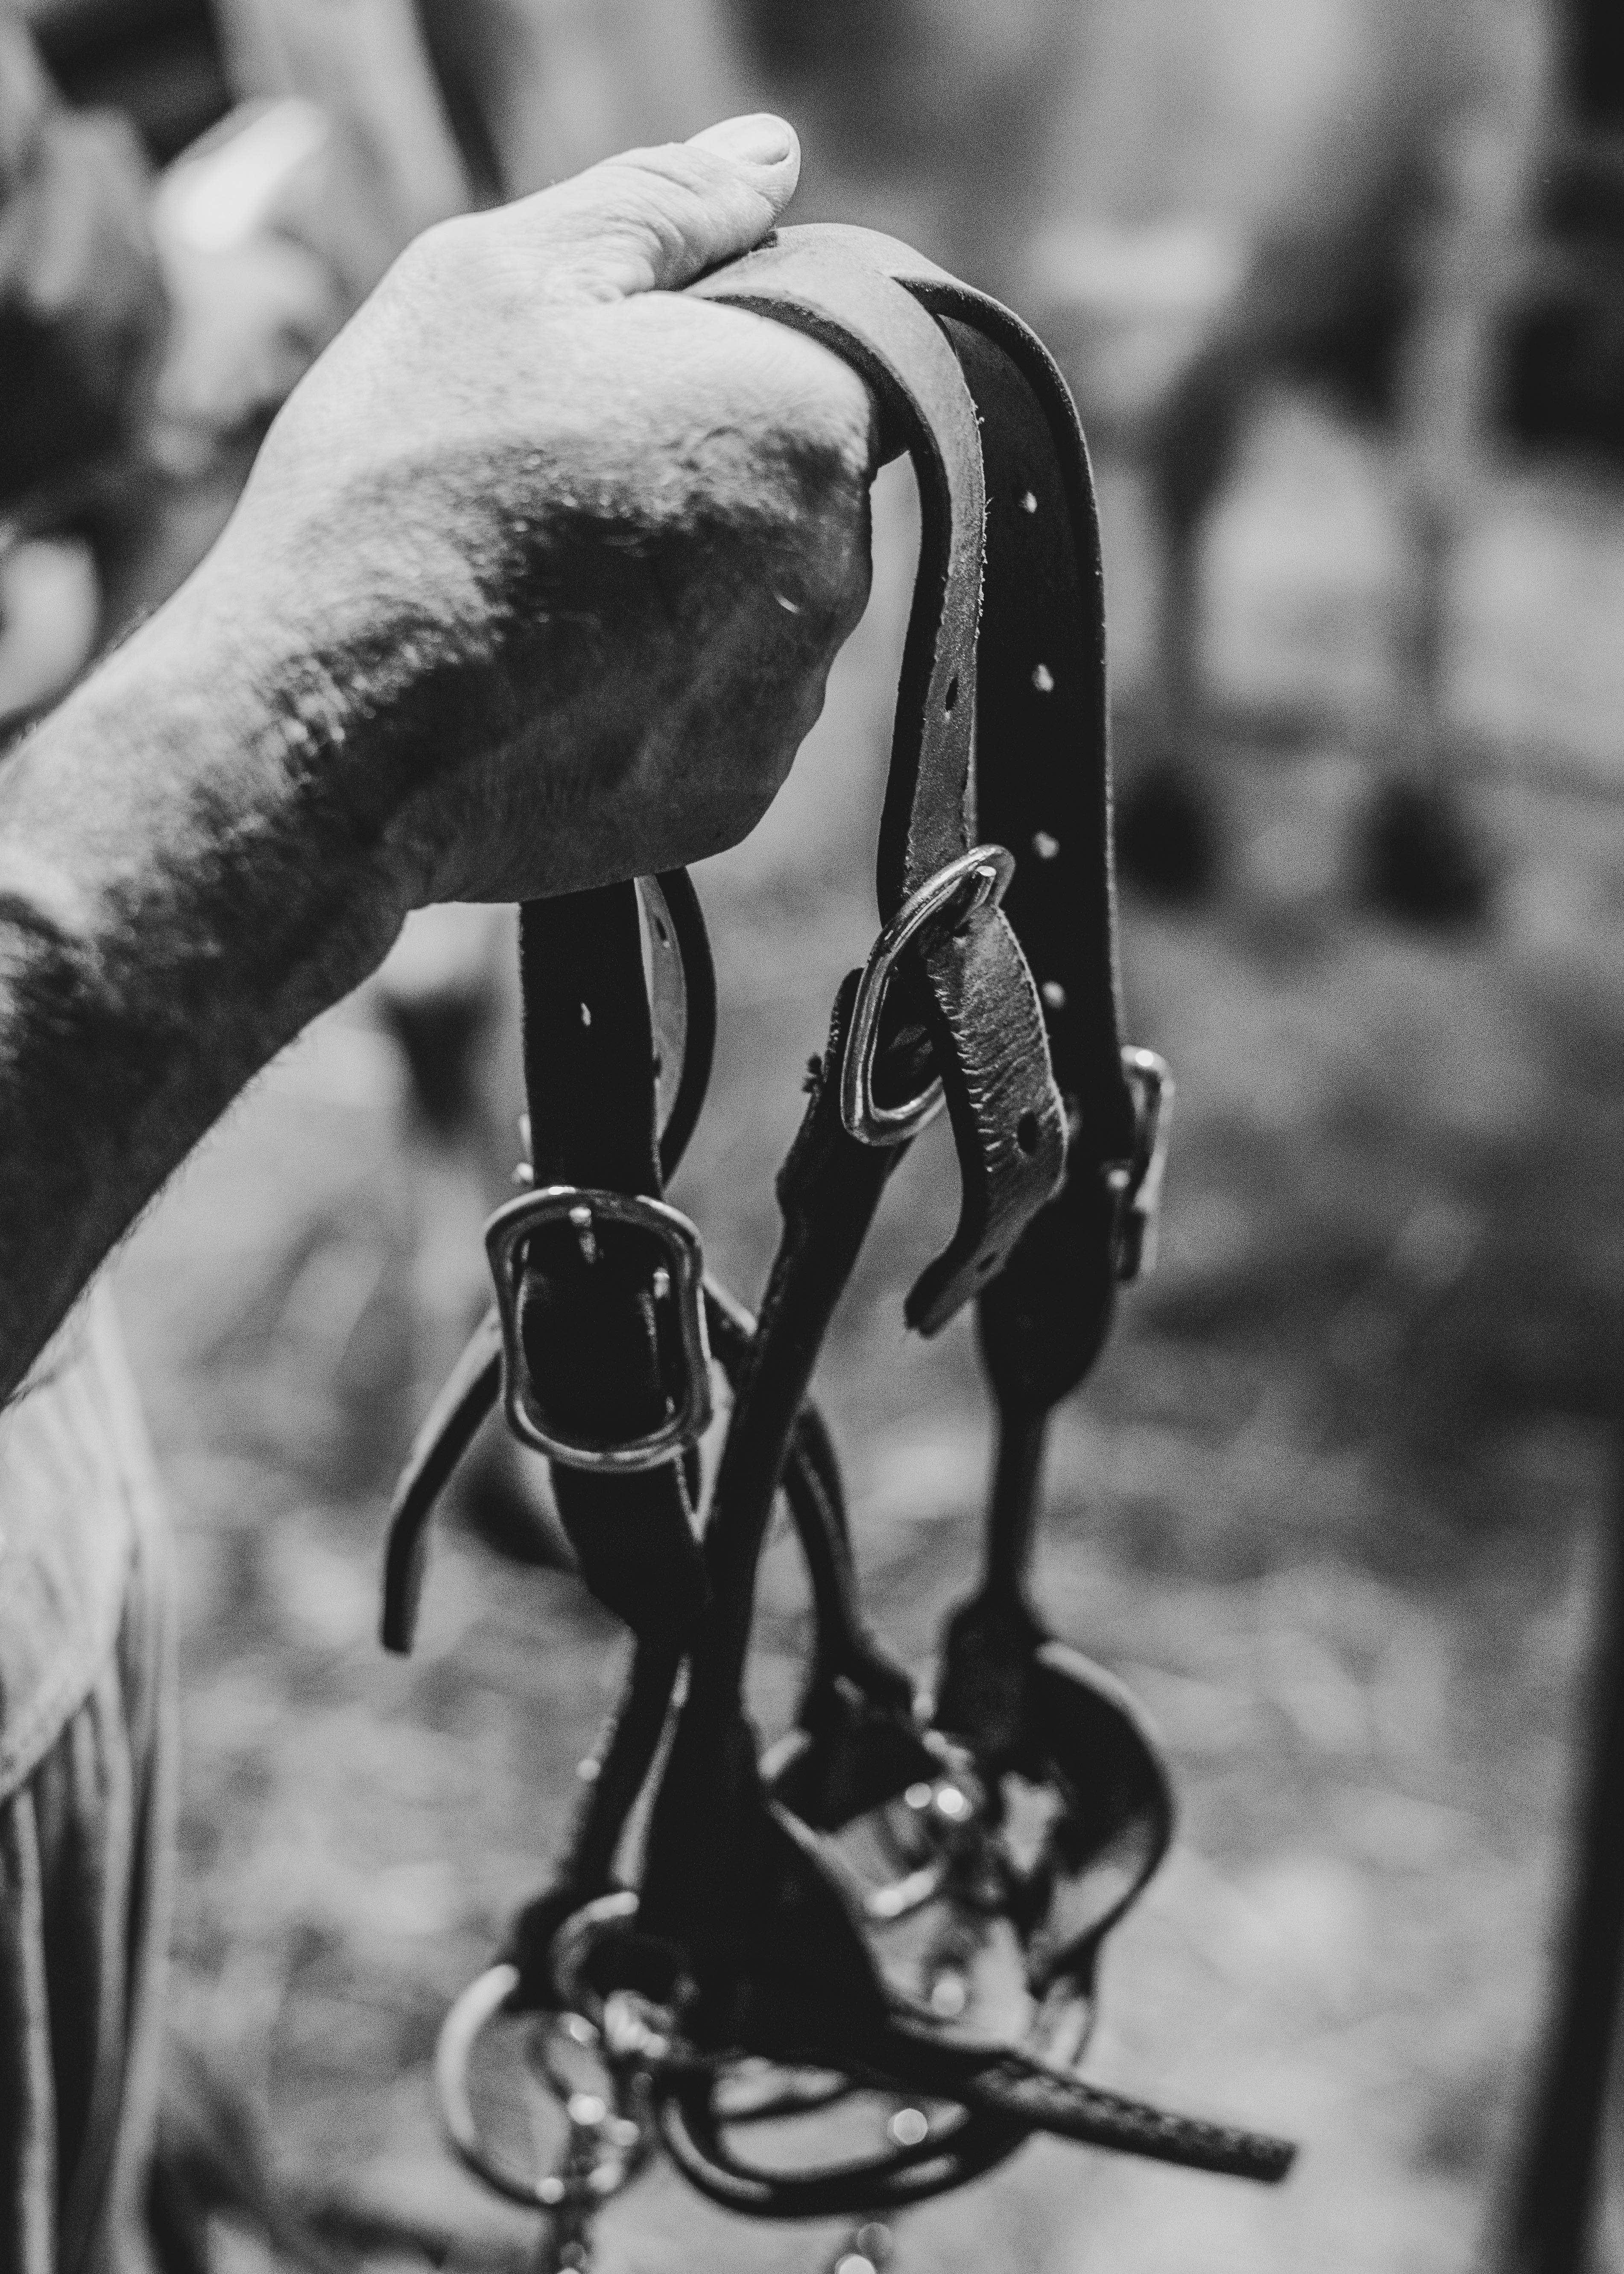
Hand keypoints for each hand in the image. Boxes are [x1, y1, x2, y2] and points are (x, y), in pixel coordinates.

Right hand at [161, 113, 877, 904]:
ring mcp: (786, 702)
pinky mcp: (735, 801)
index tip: (615, 368)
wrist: (324, 726)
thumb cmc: (405, 483)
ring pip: (759, 600)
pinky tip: (550, 679)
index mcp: (809, 417)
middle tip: (549, 482)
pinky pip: (717, 709)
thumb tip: (770, 160)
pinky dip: (654, 685)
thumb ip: (662, 205)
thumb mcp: (505, 278)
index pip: (833, 344)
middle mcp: (833, 571)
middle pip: (800, 480)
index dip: (726, 340)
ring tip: (536, 586)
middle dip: (703, 460)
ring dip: (680, 578)